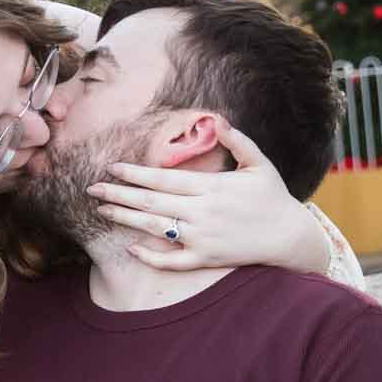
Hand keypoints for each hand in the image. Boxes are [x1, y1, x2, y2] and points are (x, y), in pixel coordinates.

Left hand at [88, 123, 327, 274]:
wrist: (289, 236)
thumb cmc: (273, 197)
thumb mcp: (259, 163)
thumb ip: (237, 141)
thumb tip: (217, 120)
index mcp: (211, 187)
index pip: (163, 179)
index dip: (135, 174)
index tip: (112, 168)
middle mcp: (202, 212)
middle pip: (151, 202)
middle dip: (119, 195)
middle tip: (92, 189)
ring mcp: (202, 238)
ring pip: (155, 228)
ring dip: (125, 219)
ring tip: (102, 211)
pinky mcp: (205, 259)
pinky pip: (171, 261)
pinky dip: (150, 255)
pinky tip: (131, 248)